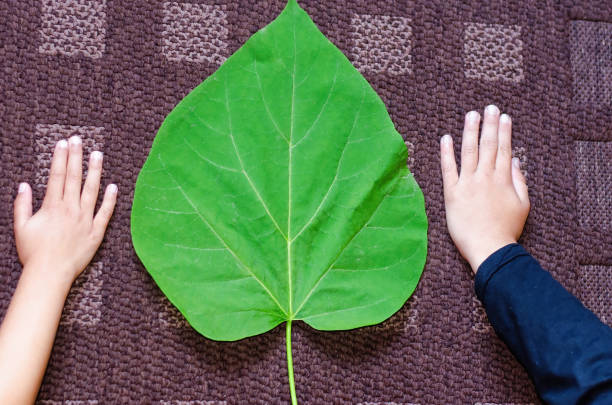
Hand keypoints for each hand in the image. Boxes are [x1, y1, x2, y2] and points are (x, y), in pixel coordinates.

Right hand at [13, 136, 116, 286]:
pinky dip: (110, 199)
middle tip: (78, 139)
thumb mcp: (21, 227)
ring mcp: (85, 220)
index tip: (62, 143)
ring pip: (92, 190)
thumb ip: (22, 205)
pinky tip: (114, 186)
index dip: (60, 158)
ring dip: (95, 171)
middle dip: (76, 157)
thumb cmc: (33, 252)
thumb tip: (24, 185)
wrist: (49, 273)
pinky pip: (106, 213)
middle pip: (75, 178)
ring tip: (98, 154)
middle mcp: (71, 209)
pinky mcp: (96, 232)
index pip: (57, 176)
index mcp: (52, 207)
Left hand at [440, 105, 529, 272]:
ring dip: (470, 131)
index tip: (504, 117)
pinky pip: (448, 169)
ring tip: (471, 115)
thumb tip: (515, 160)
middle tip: (489, 107)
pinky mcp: (452, 193)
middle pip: (488, 145)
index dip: (504, 131)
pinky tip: (445, 138)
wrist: (489, 248)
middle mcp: (485, 177)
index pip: (504, 149)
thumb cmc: (506, 229)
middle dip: (489, 124)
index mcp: (503, 179)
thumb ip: (519, 181)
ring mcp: (467, 184)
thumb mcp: (522, 205)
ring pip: (469, 152)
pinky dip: (446, 153)